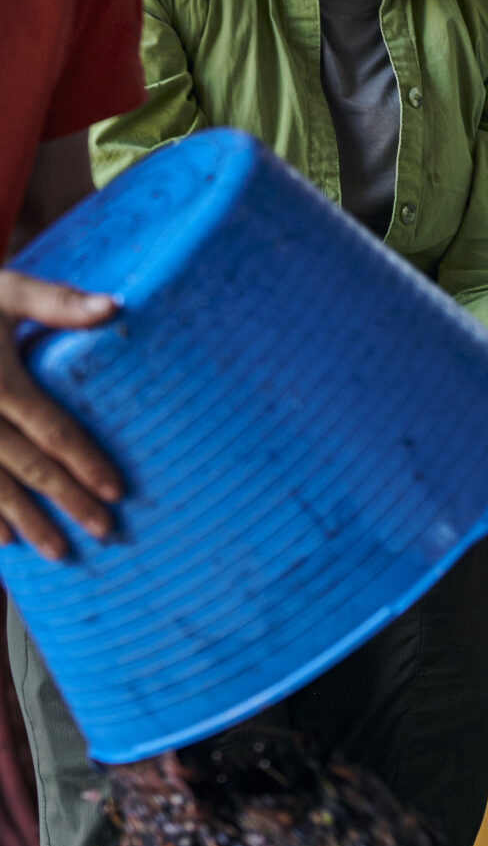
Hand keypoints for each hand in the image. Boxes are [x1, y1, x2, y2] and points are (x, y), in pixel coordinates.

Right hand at [0, 269, 123, 559]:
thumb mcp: (5, 292)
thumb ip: (56, 301)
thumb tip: (116, 306)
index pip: (52, 430)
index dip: (86, 462)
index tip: (117, 492)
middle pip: (28, 467)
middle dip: (68, 502)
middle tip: (105, 532)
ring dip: (27, 522)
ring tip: (60, 553)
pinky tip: (5, 542)